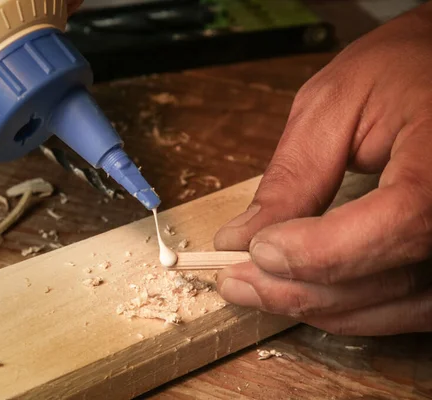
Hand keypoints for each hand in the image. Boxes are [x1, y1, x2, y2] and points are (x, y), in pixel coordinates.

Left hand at [214, 3, 431, 335]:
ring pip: (396, 305)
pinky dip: (349, 309)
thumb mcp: (333, 105)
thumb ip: (292, 176)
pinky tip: (305, 293)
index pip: (400, 218)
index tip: (257, 250)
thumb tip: (240, 238)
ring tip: (256, 288)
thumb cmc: (397, 72)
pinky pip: (407, 308)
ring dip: (318, 307)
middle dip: (300, 288)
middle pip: (391, 276)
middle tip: (236, 281)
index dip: (324, 249)